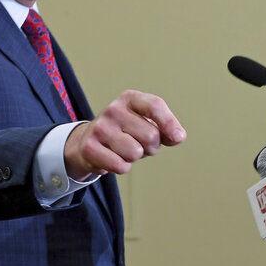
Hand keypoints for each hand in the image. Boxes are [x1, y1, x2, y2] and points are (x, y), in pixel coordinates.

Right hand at [64, 89, 185, 180]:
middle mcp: (113, 110)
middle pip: (150, 136)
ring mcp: (99, 128)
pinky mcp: (89, 147)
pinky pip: (120, 166)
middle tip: (138, 144)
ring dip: (134, 158)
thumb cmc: (125, 133)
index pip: (154, 106)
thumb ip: (165, 128)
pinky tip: (112, 158)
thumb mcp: (146, 124)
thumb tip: (177, 137)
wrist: (88, 142)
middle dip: (150, 147)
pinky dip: (121, 167)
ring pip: (135, 152)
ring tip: (123, 150)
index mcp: (130, 99)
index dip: (169, 123)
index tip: (177, 137)